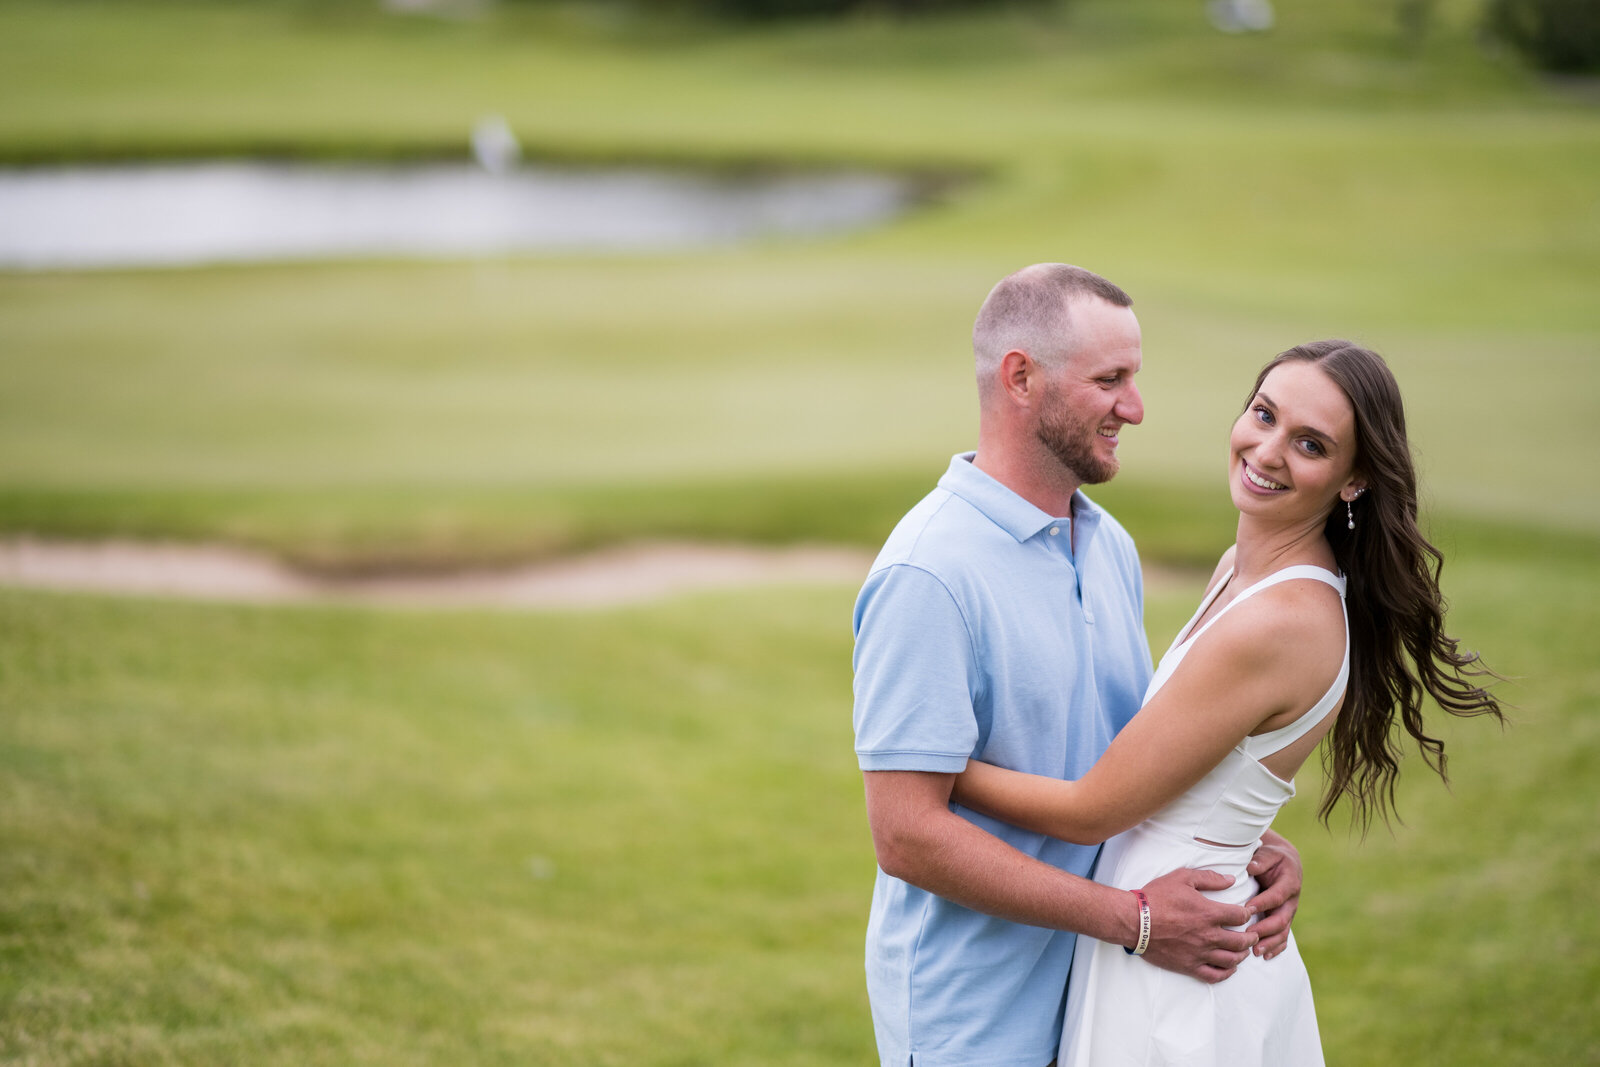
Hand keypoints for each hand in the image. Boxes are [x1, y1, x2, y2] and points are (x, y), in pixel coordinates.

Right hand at [1135, 867, 1256, 983]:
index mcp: (1209, 913)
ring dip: (1242, 955)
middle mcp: (1209, 936)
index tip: (1248, 912)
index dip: (1248, 913)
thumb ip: (1209, 878)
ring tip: (1243, 951)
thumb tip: (1231, 880)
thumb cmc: (1156, 897)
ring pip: (1231, 960)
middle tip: (1252, 934)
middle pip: (1241, 941)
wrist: (1134, 920)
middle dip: (1251, 937)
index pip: (1240, 916)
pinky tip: (1229, 968)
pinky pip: (1214, 975)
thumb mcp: (1182, 878)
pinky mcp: (1189, 966)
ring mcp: (1200, 953)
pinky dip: (1226, 973)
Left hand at [1245, 836, 1302, 959]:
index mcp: (1289, 883)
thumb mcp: (1269, 854)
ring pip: (1283, 932)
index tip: (1247, 909)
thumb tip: (1250, 867)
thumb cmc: (1273, 857)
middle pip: (1281, 919)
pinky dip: (1276, 947)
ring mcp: (1289, 912)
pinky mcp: (1285, 919)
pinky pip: (1283, 936)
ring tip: (1256, 952)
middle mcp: (1291, 901)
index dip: (1263, 903)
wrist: (1286, 863)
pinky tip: (1266, 956)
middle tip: (1249, 936)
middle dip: (1265, 929)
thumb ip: (1261, 860)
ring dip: (1270, 943)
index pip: (1276, 896)